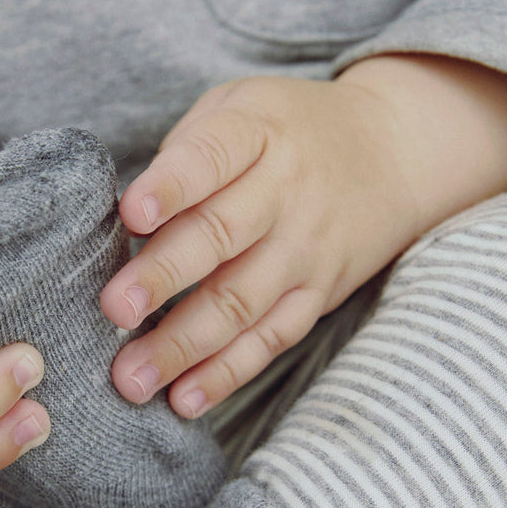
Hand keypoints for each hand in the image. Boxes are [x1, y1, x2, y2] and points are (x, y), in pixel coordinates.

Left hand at [100, 72, 419, 416]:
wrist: (393, 151)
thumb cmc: (286, 132)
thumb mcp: (238, 109)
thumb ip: (184, 155)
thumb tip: (122, 223)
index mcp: (256, 134)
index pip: (211, 157)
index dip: (171, 185)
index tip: (131, 212)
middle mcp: (285, 193)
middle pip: (221, 237)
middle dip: (164, 277)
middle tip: (113, 309)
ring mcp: (305, 249)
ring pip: (241, 302)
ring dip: (183, 345)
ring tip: (131, 379)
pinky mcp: (318, 295)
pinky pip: (271, 339)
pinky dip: (226, 373)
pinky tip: (184, 398)